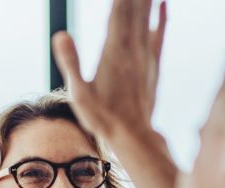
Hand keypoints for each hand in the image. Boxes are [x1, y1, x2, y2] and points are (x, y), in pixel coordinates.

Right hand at [52, 0, 166, 141]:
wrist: (133, 137)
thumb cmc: (102, 119)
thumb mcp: (79, 94)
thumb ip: (71, 63)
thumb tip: (60, 34)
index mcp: (113, 51)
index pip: (118, 8)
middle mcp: (132, 48)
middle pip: (135, 7)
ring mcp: (145, 56)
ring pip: (148, 15)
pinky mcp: (152, 65)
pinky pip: (159, 34)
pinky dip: (162, 16)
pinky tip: (164, 3)